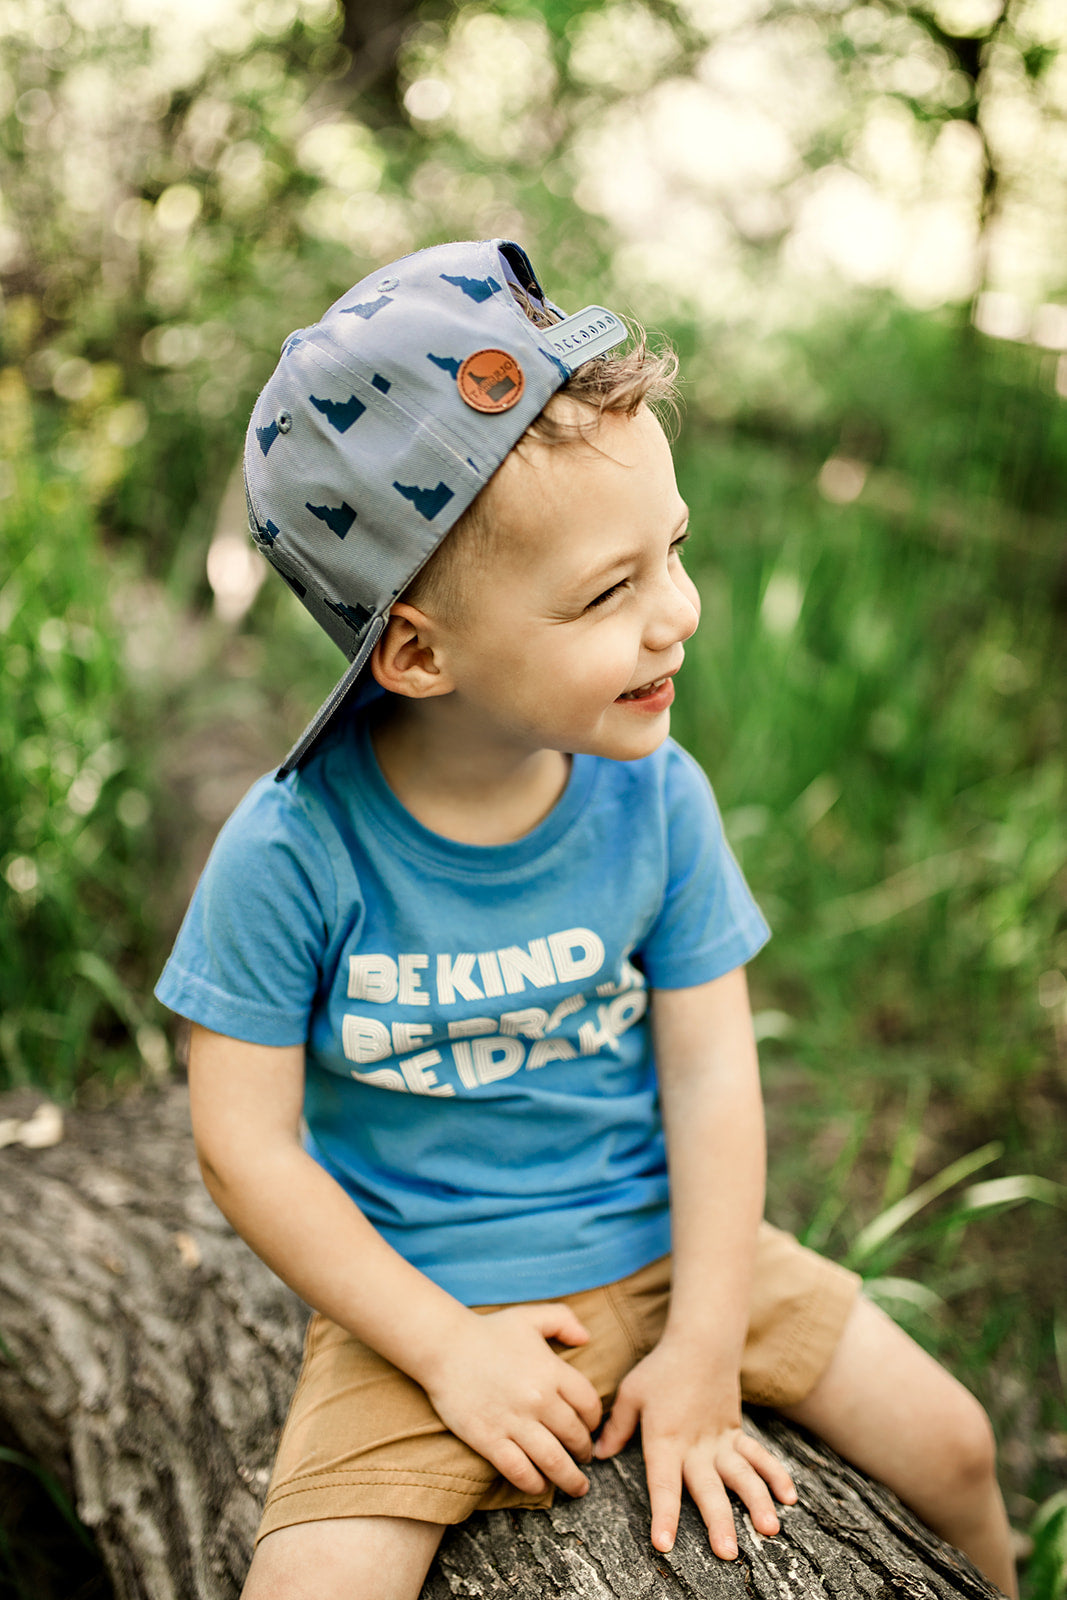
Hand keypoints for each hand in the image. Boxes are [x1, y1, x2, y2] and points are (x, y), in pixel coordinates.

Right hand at [422, 1302, 602, 1499]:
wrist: (444, 1346)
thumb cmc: (488, 1331)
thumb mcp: (530, 1317)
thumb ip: (563, 1320)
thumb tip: (587, 1338)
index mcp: (551, 1370)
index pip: (589, 1405)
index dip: (594, 1420)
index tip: (590, 1428)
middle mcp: (538, 1399)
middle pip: (575, 1436)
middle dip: (584, 1451)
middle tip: (585, 1458)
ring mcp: (514, 1422)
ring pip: (554, 1461)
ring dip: (570, 1478)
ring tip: (577, 1486)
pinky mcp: (489, 1440)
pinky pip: (520, 1471)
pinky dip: (535, 1484)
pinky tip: (541, 1485)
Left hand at [594, 1340, 795, 1558]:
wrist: (701, 1342)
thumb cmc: (661, 1368)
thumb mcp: (630, 1394)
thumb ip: (617, 1427)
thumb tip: (598, 1455)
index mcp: (665, 1438)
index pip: (663, 1483)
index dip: (664, 1515)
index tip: (664, 1544)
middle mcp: (696, 1444)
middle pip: (708, 1487)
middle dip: (718, 1521)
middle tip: (727, 1552)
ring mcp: (720, 1439)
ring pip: (741, 1474)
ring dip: (756, 1501)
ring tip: (769, 1529)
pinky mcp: (736, 1432)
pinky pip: (758, 1456)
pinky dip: (775, 1475)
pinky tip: (789, 1498)